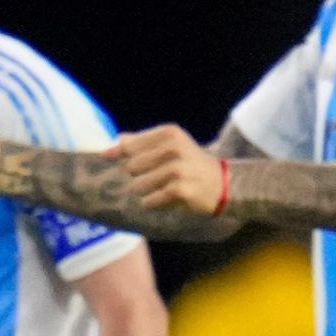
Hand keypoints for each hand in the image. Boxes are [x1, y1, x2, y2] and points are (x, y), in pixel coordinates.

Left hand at [111, 124, 226, 217]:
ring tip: (155, 189)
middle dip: (136, 176)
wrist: (222, 184)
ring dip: (143, 191)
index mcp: (169, 133)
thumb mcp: (170, 145)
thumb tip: (113, 143)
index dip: (118, 155)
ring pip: (139, 184)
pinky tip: (158, 200)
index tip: (113, 161)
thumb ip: (141, 142)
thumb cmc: (189, 163)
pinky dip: (150, 202)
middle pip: (131, 166)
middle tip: (151, 178)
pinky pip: (151, 199)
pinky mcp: (181, 189)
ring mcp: (179, 169)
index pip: (129, 145)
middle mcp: (174, 148)